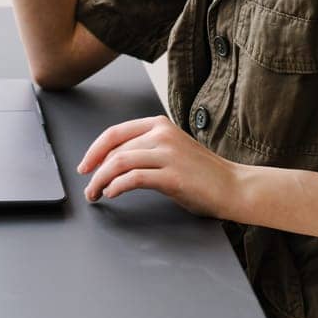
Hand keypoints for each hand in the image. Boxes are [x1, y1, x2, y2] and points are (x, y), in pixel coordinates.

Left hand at [76, 113, 245, 219]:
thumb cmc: (202, 173)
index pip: (115, 132)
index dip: (95, 149)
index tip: (85, 165)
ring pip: (120, 162)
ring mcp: (168, 153)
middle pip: (114, 148)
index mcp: (159, 124)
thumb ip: (145, 149)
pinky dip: (117, 186)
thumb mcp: (171, 150)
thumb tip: (113, 161)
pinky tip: (112, 193)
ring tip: (95, 194)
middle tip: (88, 185)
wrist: (233, 186)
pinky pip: (134, 178)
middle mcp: (162, 134)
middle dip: (95, 168)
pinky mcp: (172, 175)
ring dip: (101, 180)